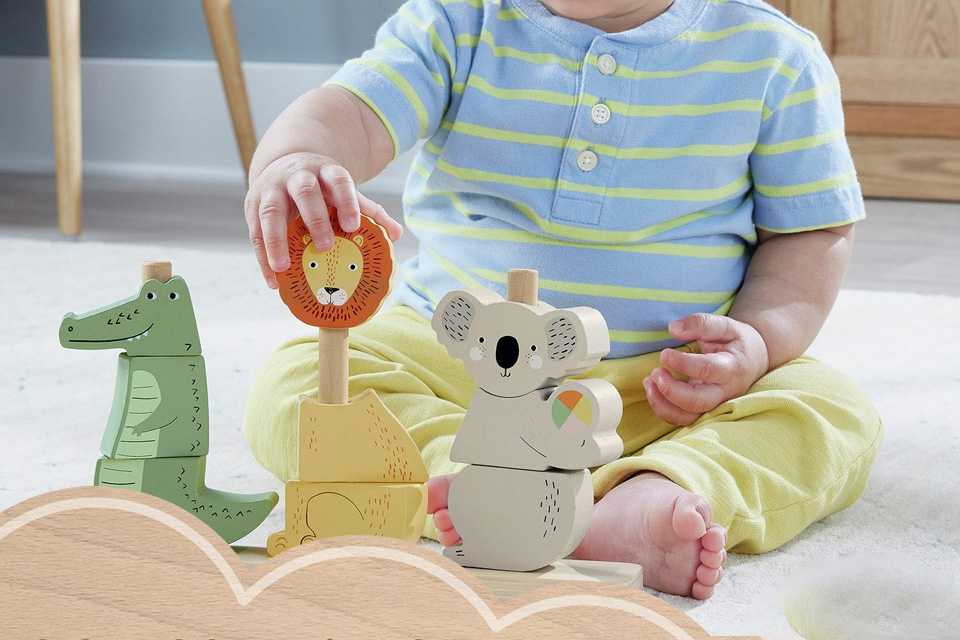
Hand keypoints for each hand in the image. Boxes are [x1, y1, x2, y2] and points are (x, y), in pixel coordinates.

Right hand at [243, 152, 402, 287]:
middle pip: (305, 192)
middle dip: (315, 218)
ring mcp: (272, 189)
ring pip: (271, 212)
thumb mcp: (344, 192)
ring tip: (284, 268)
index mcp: (325, 171)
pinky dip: (262, 257)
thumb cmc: (323, 187)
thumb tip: (396, 234)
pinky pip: (255, 232)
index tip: (354, 225)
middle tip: (325, 246)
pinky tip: (274, 280)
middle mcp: (297, 176)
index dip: (347, 201)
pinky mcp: (253, 205)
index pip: (339, 180)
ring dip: (276, 241)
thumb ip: (370, 211)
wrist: (285, 165)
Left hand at [643, 314, 768, 425]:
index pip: (707, 370)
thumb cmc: (737, 342)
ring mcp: (715, 405)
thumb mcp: (726, 325)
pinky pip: (681, 419)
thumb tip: (673, 329)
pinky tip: (653, 389)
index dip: (682, 364)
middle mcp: (725, 392)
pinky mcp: (704, 411)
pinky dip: (662, 409)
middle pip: (698, 402)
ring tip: (649, 381)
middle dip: (671, 390)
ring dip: (662, 404)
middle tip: (656, 372)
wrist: (754, 361)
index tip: (665, 353)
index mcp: (732, 367)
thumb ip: (701, 323)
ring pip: (688, 417)